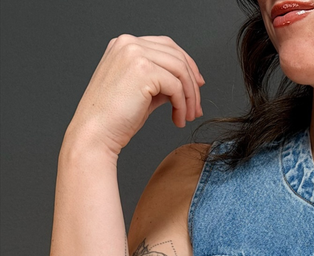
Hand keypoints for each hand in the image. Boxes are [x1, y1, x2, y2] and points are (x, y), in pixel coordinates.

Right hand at [67, 34, 203, 155]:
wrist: (95, 133)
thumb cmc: (113, 118)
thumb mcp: (140, 92)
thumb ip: (159, 82)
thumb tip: (184, 85)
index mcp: (124, 45)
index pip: (166, 46)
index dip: (187, 65)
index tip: (197, 85)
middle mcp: (128, 44)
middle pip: (177, 55)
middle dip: (192, 82)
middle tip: (196, 107)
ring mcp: (135, 54)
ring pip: (180, 70)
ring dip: (190, 96)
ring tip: (188, 116)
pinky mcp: (143, 70)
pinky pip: (176, 86)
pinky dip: (182, 105)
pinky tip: (177, 119)